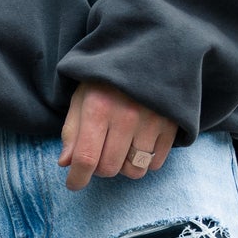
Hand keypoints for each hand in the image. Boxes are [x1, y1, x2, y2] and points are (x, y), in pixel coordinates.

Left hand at [60, 82, 177, 191]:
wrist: (148, 53)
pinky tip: (138, 145)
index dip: (77, 179)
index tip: (74, 184)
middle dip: (99, 169)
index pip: (86, 158)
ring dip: (123, 166)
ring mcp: (152, 121)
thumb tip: (66, 164)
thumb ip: (72, 132)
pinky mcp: (171, 125)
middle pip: (109, 168)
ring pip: (134, 170)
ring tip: (120, 149)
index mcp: (98, 108)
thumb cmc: (107, 80)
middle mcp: (126, 116)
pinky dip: (145, 161)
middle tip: (99, 154)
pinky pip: (156, 163)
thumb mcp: (82, 98)